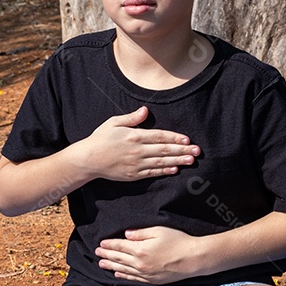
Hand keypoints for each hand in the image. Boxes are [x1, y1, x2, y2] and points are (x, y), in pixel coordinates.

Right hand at [80, 106, 198, 181]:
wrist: (88, 160)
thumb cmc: (100, 138)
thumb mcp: (113, 123)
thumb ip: (131, 118)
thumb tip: (145, 110)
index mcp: (134, 136)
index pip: (159, 136)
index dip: (175, 138)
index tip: (188, 139)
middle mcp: (137, 150)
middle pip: (164, 149)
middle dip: (182, 150)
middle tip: (197, 151)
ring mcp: (136, 164)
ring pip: (161, 162)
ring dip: (178, 161)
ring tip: (191, 161)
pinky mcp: (133, 175)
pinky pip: (152, 172)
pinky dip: (164, 171)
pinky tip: (175, 169)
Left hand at [95, 226, 203, 284]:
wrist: (192, 259)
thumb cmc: (178, 241)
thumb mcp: (158, 231)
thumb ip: (140, 233)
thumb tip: (126, 235)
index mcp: (140, 249)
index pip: (119, 246)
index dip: (109, 244)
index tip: (101, 243)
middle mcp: (140, 263)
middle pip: (118, 258)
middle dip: (106, 255)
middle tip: (97, 253)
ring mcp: (145, 274)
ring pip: (123, 270)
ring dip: (111, 266)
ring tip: (101, 264)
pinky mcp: (152, 280)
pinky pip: (133, 279)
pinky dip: (123, 276)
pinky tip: (117, 274)